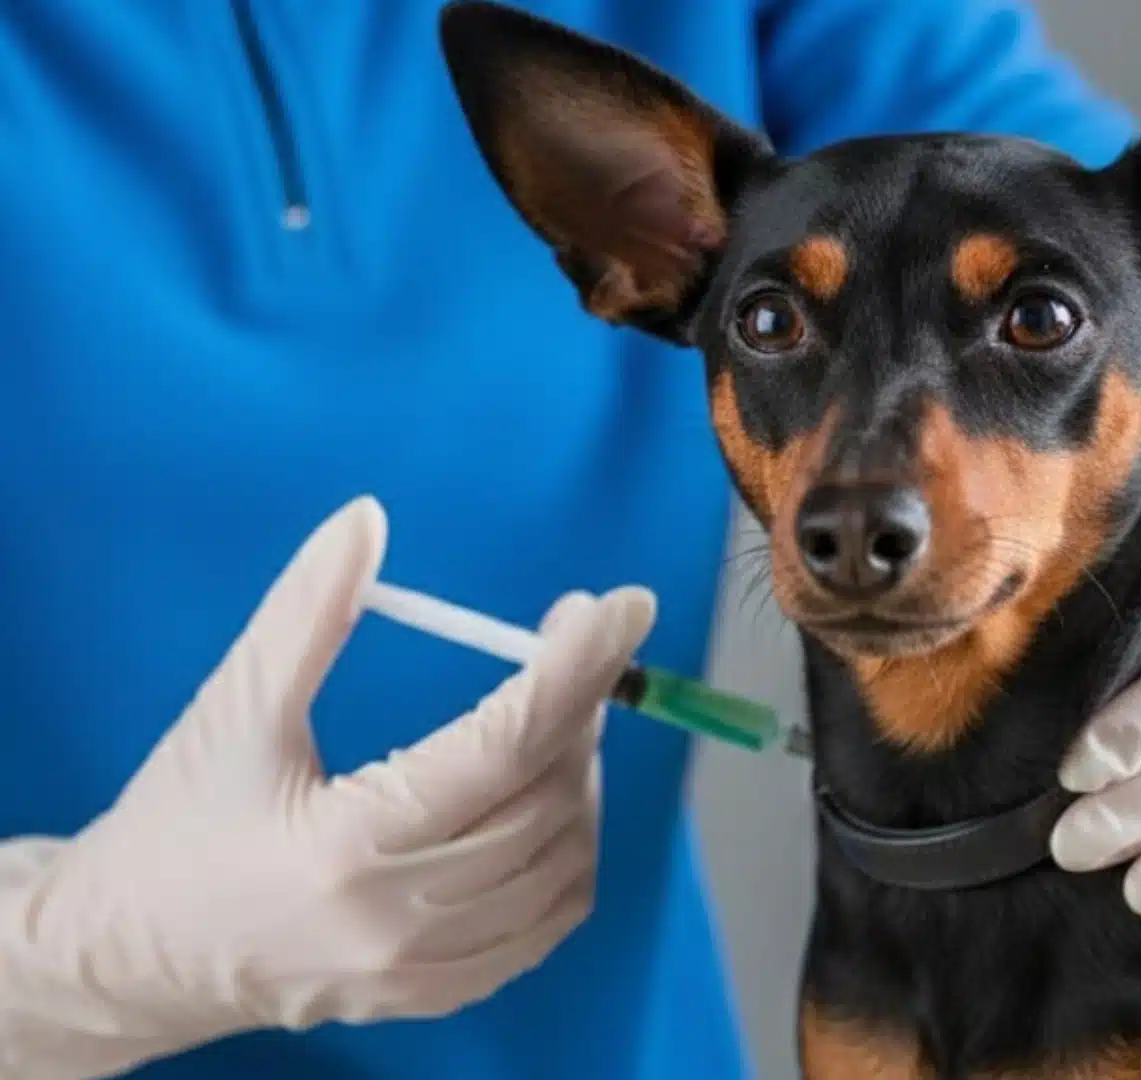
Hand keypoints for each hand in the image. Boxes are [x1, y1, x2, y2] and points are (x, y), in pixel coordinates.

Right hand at [0, 496, 655, 1078]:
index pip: (504, 747)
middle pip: (544, 799)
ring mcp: (422, 970)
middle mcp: (396, 920)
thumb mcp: (233, 710)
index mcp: (346, 846)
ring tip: (556, 715)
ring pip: (561, 860)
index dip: (575, 668)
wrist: (127, 959)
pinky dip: (569, 849)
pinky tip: (549, 798)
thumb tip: (369, 518)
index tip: (623, 606)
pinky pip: (548, 919)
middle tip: (577, 643)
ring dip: (580, 775)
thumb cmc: (175, 826)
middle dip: (580, 707)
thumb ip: (305, 613)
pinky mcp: (434, 993)